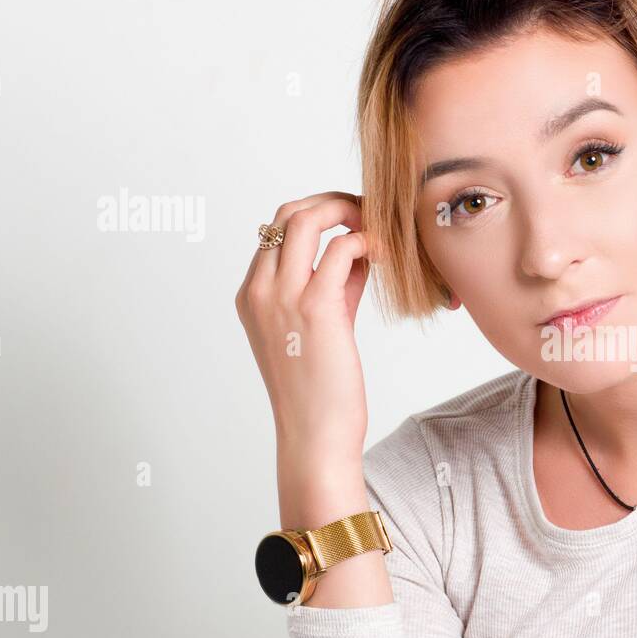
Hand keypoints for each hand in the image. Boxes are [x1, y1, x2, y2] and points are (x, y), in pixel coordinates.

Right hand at [235, 192, 371, 468]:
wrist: (315, 435)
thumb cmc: (320, 390)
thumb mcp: (323, 328)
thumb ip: (335, 288)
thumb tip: (358, 253)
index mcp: (251, 295)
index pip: (276, 231)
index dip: (317, 216)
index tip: (351, 219)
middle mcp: (259, 290)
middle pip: (287, 214)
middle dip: (330, 202)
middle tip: (366, 211)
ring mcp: (282, 296)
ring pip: (307, 219)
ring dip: (348, 211)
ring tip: (378, 224)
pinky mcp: (316, 307)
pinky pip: (341, 249)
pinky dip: (366, 241)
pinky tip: (385, 254)